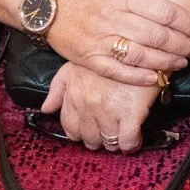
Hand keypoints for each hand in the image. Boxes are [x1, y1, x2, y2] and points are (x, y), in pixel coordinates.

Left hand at [42, 62, 164, 152]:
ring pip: (109, 142)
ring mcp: (110, 110)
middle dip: (99, 139)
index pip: (70, 128)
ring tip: (122, 136)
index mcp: (74, 95)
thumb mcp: (76, 66)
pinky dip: (131, 144)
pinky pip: (128, 140)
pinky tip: (135, 139)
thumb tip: (47, 108)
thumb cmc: (109, 55)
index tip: (92, 130)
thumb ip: (58, 88)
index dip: (82, 133)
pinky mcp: (132, 112)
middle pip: (90, 139)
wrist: (142, 46)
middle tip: (109, 133)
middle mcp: (89, 105)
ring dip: (116, 142)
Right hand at [44, 0, 189, 85]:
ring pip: (139, 55)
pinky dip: (136, 76)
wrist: (45, 4)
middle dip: (182, 44)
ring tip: (182, 63)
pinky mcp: (87, 58)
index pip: (165, 12)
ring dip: (165, 62)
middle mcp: (113, 19)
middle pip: (156, 36)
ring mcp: (99, 40)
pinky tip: (155, 77)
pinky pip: (115, 71)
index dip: (188, 23)